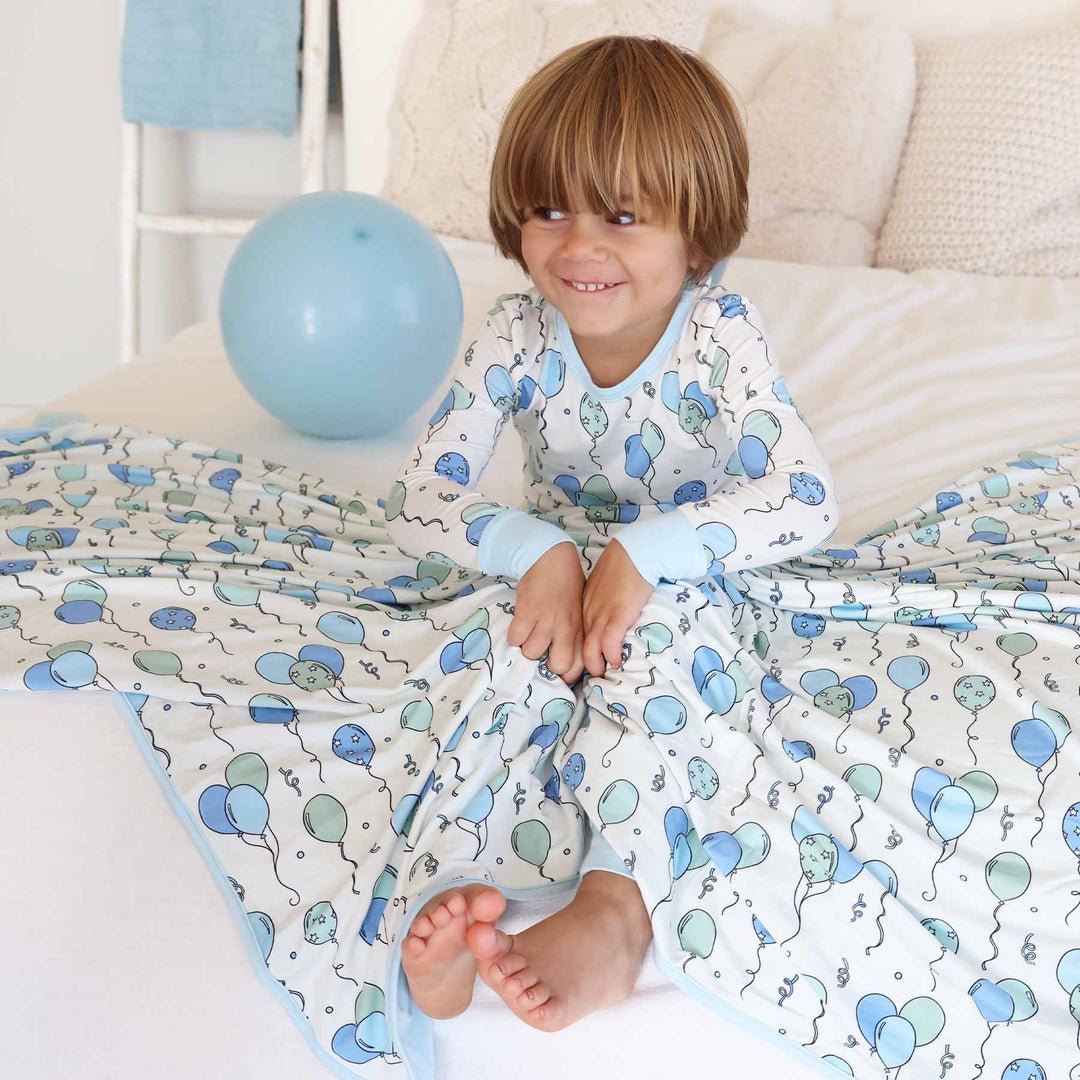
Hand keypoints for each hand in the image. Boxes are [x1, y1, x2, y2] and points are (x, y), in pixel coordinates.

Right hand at [508, 541, 585, 685]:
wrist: (552, 557)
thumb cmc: (567, 584)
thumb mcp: (580, 610)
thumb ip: (576, 632)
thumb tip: (570, 657)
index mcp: (580, 628)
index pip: (579, 665)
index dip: (567, 674)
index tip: (558, 669)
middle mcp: (566, 628)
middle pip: (559, 666)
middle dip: (547, 666)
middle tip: (542, 654)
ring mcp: (546, 620)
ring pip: (532, 653)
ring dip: (526, 647)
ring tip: (529, 635)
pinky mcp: (528, 612)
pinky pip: (515, 638)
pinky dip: (513, 636)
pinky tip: (519, 625)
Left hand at [582, 539, 653, 677]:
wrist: (634, 553)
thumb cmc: (623, 566)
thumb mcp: (604, 585)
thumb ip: (601, 600)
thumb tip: (608, 612)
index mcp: (584, 607)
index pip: (575, 636)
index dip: (577, 652)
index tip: (583, 663)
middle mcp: (589, 614)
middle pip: (576, 646)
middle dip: (580, 665)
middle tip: (590, 676)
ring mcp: (602, 616)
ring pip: (589, 651)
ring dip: (595, 666)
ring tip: (603, 674)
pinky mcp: (618, 616)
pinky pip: (609, 644)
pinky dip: (612, 657)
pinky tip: (617, 662)